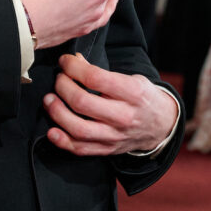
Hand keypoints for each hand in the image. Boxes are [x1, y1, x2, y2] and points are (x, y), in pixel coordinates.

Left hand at [44, 53, 179, 155]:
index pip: (95, 78)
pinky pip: (80, 149)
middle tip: (58, 80)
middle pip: (82, 102)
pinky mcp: (107, 149)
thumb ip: (103, 72)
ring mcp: (114, 136)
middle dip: (62, 87)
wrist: (161, 125)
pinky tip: (52, 130)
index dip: (74, 67)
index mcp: (132, 93)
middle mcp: (123, 116)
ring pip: (78, 128)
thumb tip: (75, 60)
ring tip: (49, 100)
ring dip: (57, 113)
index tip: (65, 62)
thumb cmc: (143, 97)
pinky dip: (62, 141)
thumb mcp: (131, 79)